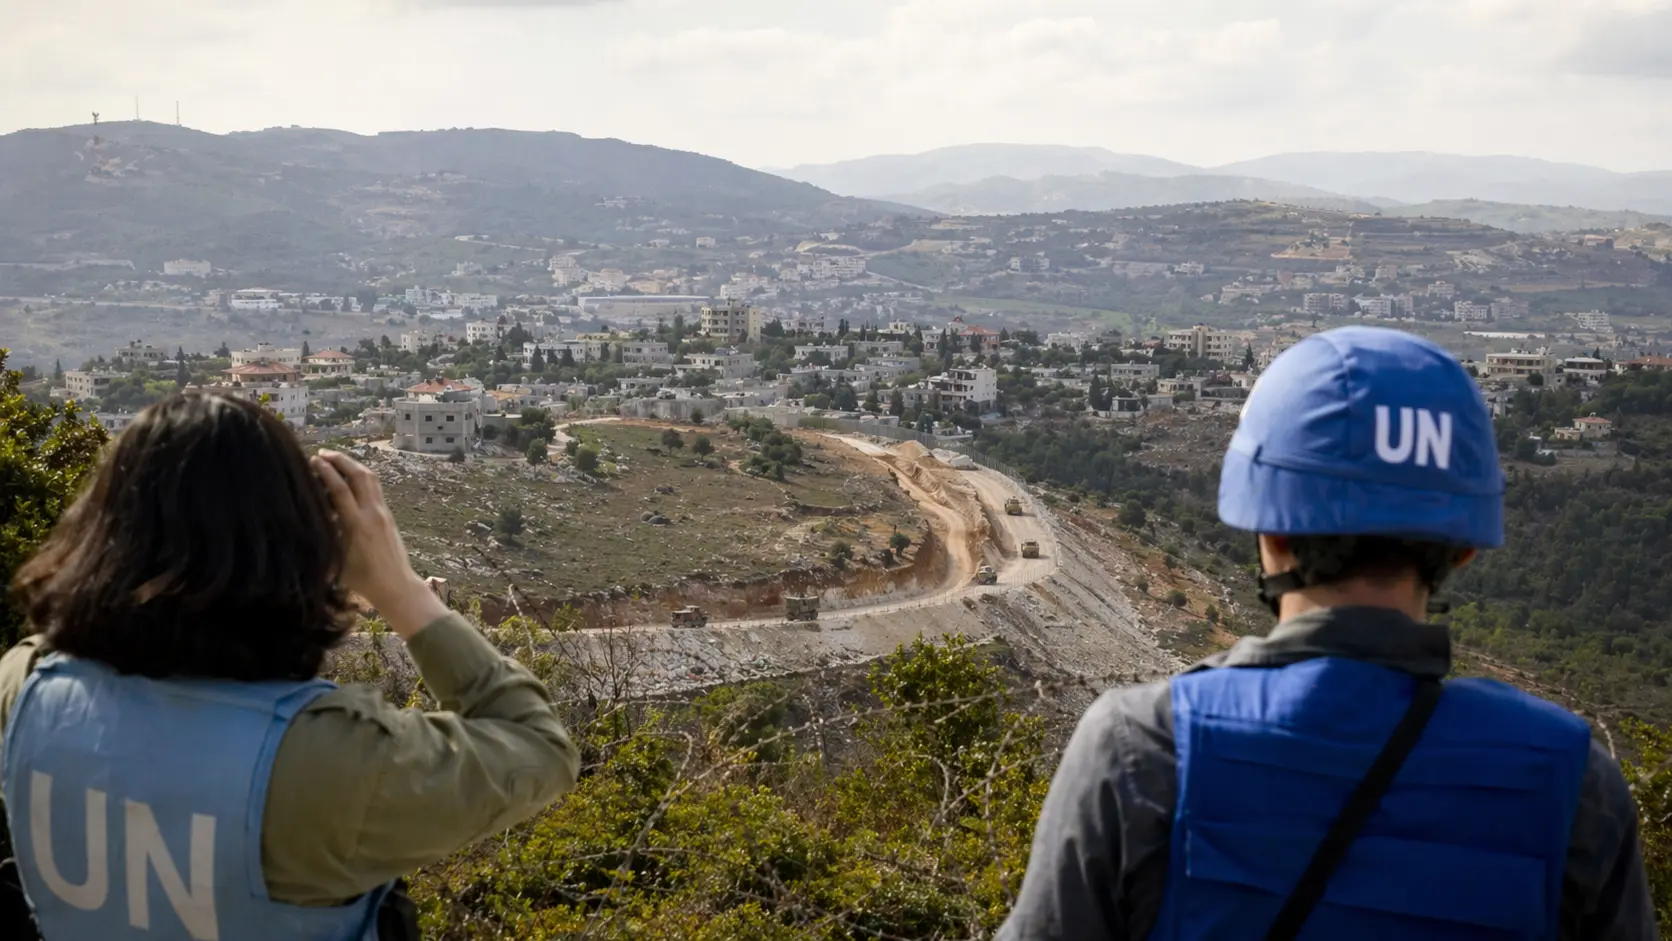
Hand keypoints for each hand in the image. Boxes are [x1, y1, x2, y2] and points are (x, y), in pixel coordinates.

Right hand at [311, 450, 446, 638]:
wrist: (396, 585)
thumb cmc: (362, 580)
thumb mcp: (337, 560)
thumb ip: (326, 536)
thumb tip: (307, 520)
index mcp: (357, 526)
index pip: (340, 490)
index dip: (327, 472)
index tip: (313, 460)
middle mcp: (373, 514)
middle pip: (359, 476)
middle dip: (340, 460)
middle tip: (322, 453)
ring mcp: (383, 513)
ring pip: (370, 478)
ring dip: (352, 464)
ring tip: (335, 458)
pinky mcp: (388, 515)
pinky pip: (375, 488)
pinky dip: (361, 476)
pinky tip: (349, 475)